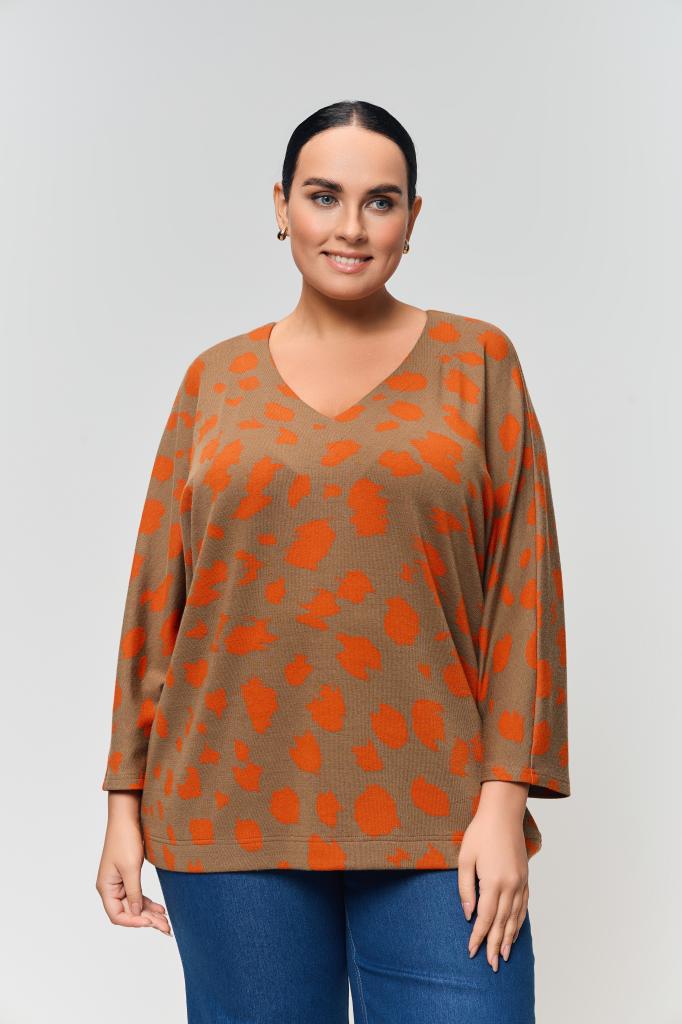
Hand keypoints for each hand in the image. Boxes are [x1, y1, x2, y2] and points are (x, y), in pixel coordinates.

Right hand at [96, 792, 171, 936]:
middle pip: (128, 913)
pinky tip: (160, 909)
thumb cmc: (125, 839)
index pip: (117, 916)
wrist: (127, 817)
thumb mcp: (131, 868)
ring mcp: (119, 882)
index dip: (134, 922)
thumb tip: (135, 914)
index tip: (151, 923)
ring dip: (149, 914)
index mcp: (106, 888)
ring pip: (134, 905)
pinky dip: (148, 903)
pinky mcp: (128, 876)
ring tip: (166, 921)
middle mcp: (111, 888)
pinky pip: (137, 896)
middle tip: (166, 928)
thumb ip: (133, 892)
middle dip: (147, 921)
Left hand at [457, 781, 529, 970]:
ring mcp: (521, 883)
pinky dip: (519, 922)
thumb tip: (468, 914)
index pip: (486, 918)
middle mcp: (511, 886)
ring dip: (509, 938)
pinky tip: (514, 931)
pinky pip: (523, 906)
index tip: (471, 952)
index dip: (478, 937)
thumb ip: (465, 888)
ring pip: (516, 917)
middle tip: (491, 965)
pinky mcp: (525, 878)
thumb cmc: (480, 833)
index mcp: (494, 882)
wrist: (503, 813)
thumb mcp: (465, 858)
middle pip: (502, 923)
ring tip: (504, 956)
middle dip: (495, 945)